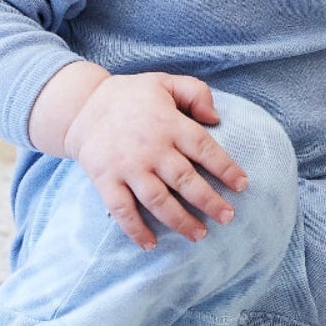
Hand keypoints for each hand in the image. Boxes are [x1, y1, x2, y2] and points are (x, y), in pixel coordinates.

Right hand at [62, 72, 248, 249]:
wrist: (82, 106)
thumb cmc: (131, 96)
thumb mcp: (165, 81)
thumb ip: (195, 92)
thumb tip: (216, 118)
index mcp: (168, 123)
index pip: (204, 148)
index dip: (226, 168)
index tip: (243, 185)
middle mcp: (151, 148)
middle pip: (185, 180)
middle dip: (209, 202)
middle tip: (228, 217)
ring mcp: (127, 167)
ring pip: (158, 201)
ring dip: (181, 221)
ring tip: (199, 234)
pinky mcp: (106, 181)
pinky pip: (122, 211)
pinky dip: (136, 230)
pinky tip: (151, 244)